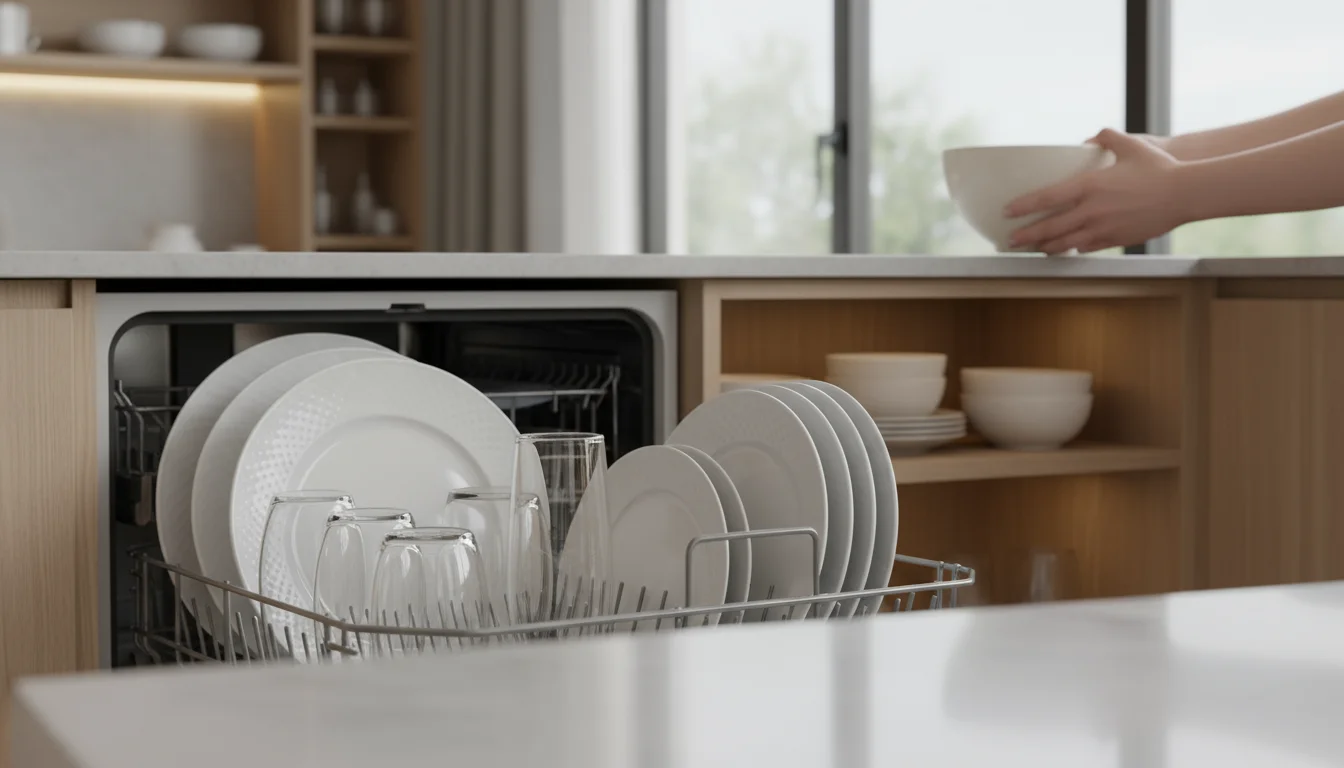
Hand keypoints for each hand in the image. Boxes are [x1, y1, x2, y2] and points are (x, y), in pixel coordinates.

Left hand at [1004, 129, 1186, 253]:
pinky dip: (1073, 248)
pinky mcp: (1116, 239)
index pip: (1046, 198)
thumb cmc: (1158, 168)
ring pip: (1066, 243)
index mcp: (1090, 186)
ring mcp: (1104, 228)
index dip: (1023, 207)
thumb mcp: (1130, 145)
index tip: (1007, 212)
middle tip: (1010, 240)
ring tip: (1033, 249)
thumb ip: (1106, 137)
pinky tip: (1066, 248)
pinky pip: (1087, 247)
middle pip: (1050, 228)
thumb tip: (1090, 138)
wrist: (1185, 194)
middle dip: (1026, 236)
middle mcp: (1092, 210)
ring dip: (1046, 247)